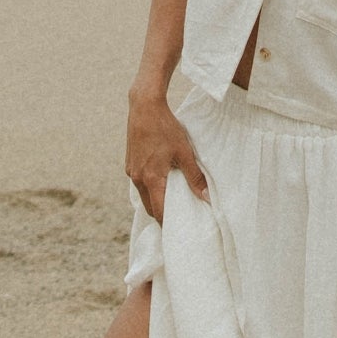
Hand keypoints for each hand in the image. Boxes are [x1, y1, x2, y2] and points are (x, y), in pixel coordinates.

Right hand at [127, 81, 206, 225]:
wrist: (144, 106)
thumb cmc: (165, 128)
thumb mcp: (184, 152)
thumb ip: (194, 177)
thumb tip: (206, 197)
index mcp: (151, 179)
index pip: (159, 212)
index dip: (169, 224)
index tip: (180, 231)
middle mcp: (138, 178)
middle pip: (150, 207)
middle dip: (163, 214)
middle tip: (179, 218)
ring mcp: (131, 171)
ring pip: (143, 195)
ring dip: (155, 200)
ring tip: (172, 200)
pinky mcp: (130, 163)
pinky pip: (140, 183)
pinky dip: (150, 188)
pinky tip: (162, 182)